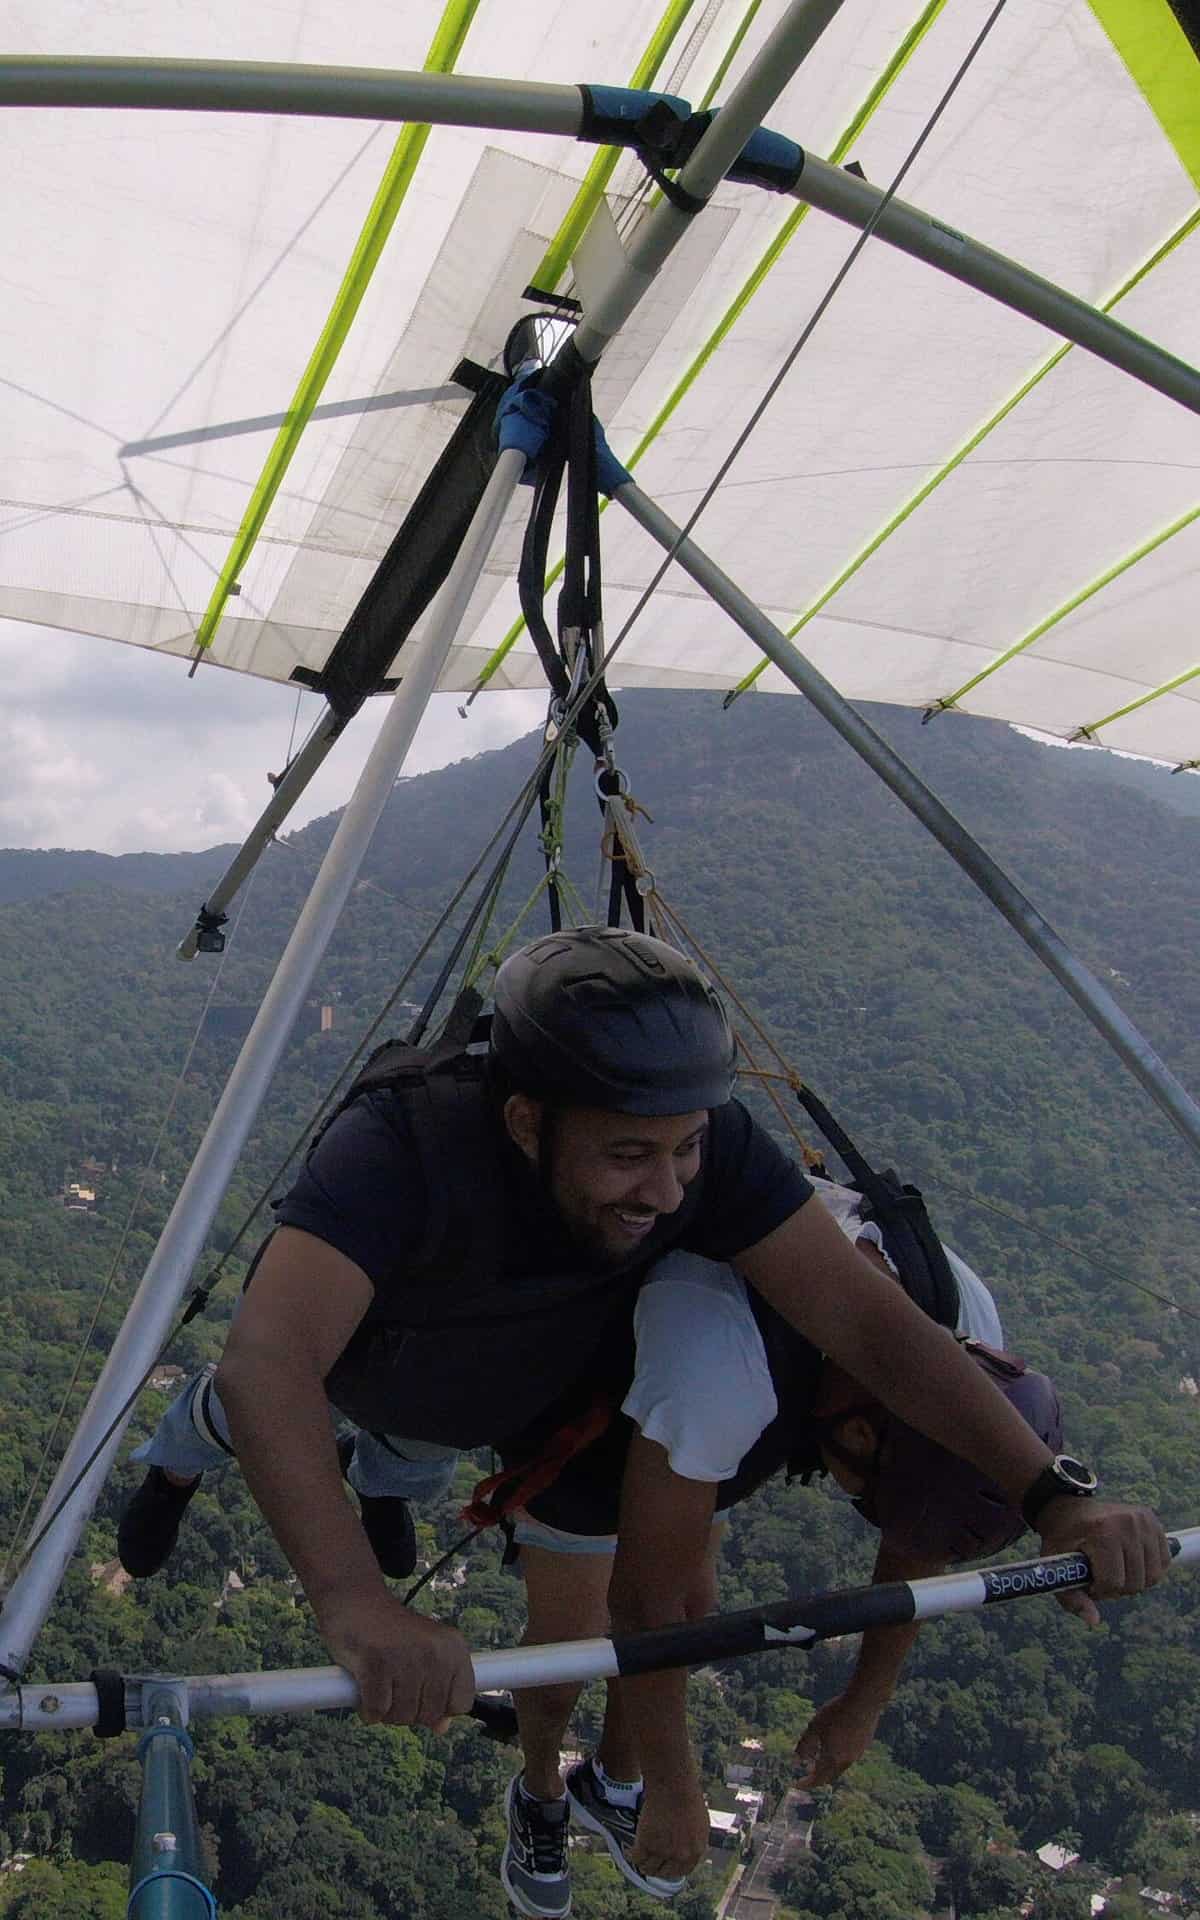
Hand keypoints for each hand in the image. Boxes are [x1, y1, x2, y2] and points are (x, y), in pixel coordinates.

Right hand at [317, 1586, 474, 1728]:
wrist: (356, 1603)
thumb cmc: (392, 1635)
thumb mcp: (425, 1656)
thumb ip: (438, 1689)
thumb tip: (442, 1728)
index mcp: (454, 1648)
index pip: (461, 1703)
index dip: (440, 1708)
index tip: (421, 1692)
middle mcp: (436, 1651)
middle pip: (429, 1715)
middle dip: (407, 1711)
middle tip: (393, 1686)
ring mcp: (407, 1656)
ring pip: (402, 1716)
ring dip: (386, 1711)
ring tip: (380, 1684)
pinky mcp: (376, 1662)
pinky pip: (377, 1711)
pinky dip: (367, 1709)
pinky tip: (365, 1687)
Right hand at [632, 1773, 709, 1884]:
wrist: (674, 1785)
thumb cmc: (687, 1796)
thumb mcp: (698, 1822)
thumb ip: (693, 1840)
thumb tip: (687, 1849)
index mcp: (696, 1851)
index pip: (682, 1871)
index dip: (671, 1869)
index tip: (663, 1866)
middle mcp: (681, 1855)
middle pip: (664, 1873)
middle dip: (656, 1869)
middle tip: (649, 1862)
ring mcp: (664, 1851)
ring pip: (649, 1868)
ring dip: (643, 1864)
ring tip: (638, 1857)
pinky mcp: (647, 1843)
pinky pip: (637, 1858)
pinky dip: (631, 1855)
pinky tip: (629, 1851)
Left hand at [794, 1692, 881, 1786]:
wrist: (864, 1702)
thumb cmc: (836, 1713)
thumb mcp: (814, 1726)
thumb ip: (804, 1745)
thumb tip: (796, 1760)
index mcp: (833, 1758)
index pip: (817, 1778)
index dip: (806, 1783)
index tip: (796, 1784)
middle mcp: (846, 1760)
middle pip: (830, 1776)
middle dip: (817, 1778)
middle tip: (807, 1775)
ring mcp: (857, 1753)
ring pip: (840, 1767)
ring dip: (828, 1767)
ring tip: (818, 1759)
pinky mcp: (864, 1744)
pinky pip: (849, 1756)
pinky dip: (838, 1757)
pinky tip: (835, 1745)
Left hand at [1038, 1498, 1171, 1604]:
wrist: (1069, 1510)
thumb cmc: (1062, 1542)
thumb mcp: (1057, 1568)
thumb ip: (1071, 1599)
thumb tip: (1094, 1621)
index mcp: (1102, 1532)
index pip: (1113, 1583)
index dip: (1099, 1590)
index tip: (1088, 1579)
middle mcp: (1127, 1523)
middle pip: (1134, 1583)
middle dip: (1116, 1587)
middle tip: (1100, 1574)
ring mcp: (1143, 1521)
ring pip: (1152, 1577)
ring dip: (1133, 1581)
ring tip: (1114, 1568)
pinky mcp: (1153, 1522)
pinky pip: (1163, 1563)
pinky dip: (1147, 1570)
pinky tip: (1129, 1561)